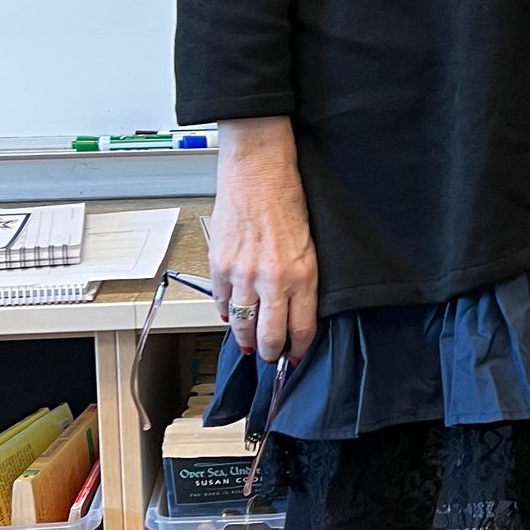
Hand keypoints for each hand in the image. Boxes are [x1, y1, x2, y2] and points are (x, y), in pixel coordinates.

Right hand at [210, 117, 318, 363]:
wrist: (258, 172)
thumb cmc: (287, 200)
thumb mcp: (309, 244)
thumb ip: (302, 279)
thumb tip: (293, 308)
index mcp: (301, 274)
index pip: (302, 328)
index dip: (298, 348)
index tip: (296, 355)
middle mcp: (272, 279)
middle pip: (270, 335)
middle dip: (271, 353)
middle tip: (271, 357)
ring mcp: (242, 273)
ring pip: (242, 324)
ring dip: (246, 338)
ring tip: (251, 343)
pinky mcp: (220, 264)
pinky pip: (220, 301)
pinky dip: (225, 312)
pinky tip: (231, 315)